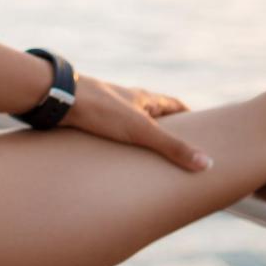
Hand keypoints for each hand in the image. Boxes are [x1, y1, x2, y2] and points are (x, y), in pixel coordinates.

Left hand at [55, 73, 210, 171]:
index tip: (204, 133)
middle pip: (155, 117)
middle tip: (180, 156)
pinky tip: (120, 163)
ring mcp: (110, 111)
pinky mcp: (92, 122)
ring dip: (143, 143)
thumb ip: (172, 147)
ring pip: (133, 127)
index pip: (175, 105)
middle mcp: (128, 102)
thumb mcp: (141, 130)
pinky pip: (113, 136)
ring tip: (153, 166)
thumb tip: (207, 163)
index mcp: (144, 98)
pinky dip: (122, 148)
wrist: (58, 100)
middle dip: (167, 134)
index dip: (190, 118)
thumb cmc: (101, 109)